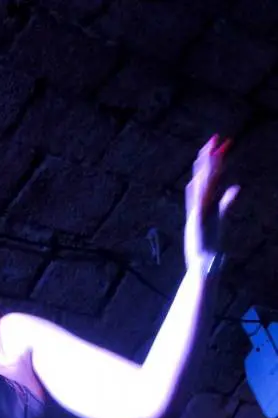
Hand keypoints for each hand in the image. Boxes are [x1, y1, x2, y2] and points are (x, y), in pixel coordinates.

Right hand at [184, 135, 239, 276]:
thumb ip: (226, 202)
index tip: (219, 145)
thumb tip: (236, 187)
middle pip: (203, 177)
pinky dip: (200, 191)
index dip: (214, 161)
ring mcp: (196, 212)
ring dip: (204, 170)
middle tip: (214, 140)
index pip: (209, 177)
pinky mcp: (195, 221)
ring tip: (208, 153)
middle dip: (208, 159)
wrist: (202, 263)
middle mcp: (198, 205)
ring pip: (200, 186)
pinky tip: (203, 179)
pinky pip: (198, 203)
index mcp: (204, 203)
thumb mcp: (220, 218)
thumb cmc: (210, 243)